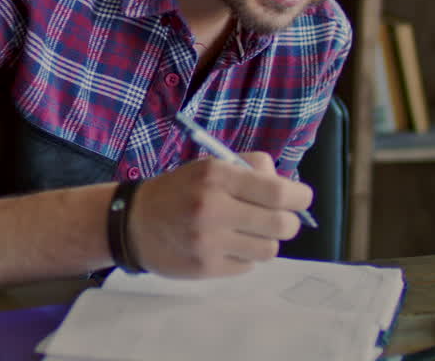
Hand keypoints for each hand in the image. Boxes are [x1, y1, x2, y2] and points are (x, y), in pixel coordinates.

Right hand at [125, 152, 312, 277]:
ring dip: (265, 241)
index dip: (300, 197)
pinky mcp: (205, 267)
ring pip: (268, 250)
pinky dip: (245, 256)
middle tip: (280, 219)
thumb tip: (288, 185)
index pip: (278, 192)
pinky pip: (248, 266)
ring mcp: (208, 241)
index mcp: (217, 175)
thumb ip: (250, 169)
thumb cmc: (179, 190)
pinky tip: (227, 245)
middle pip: (281, 225)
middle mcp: (213, 208)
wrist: (133, 223)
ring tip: (248, 232)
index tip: (301, 198)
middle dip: (288, 223)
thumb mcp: (209, 166)